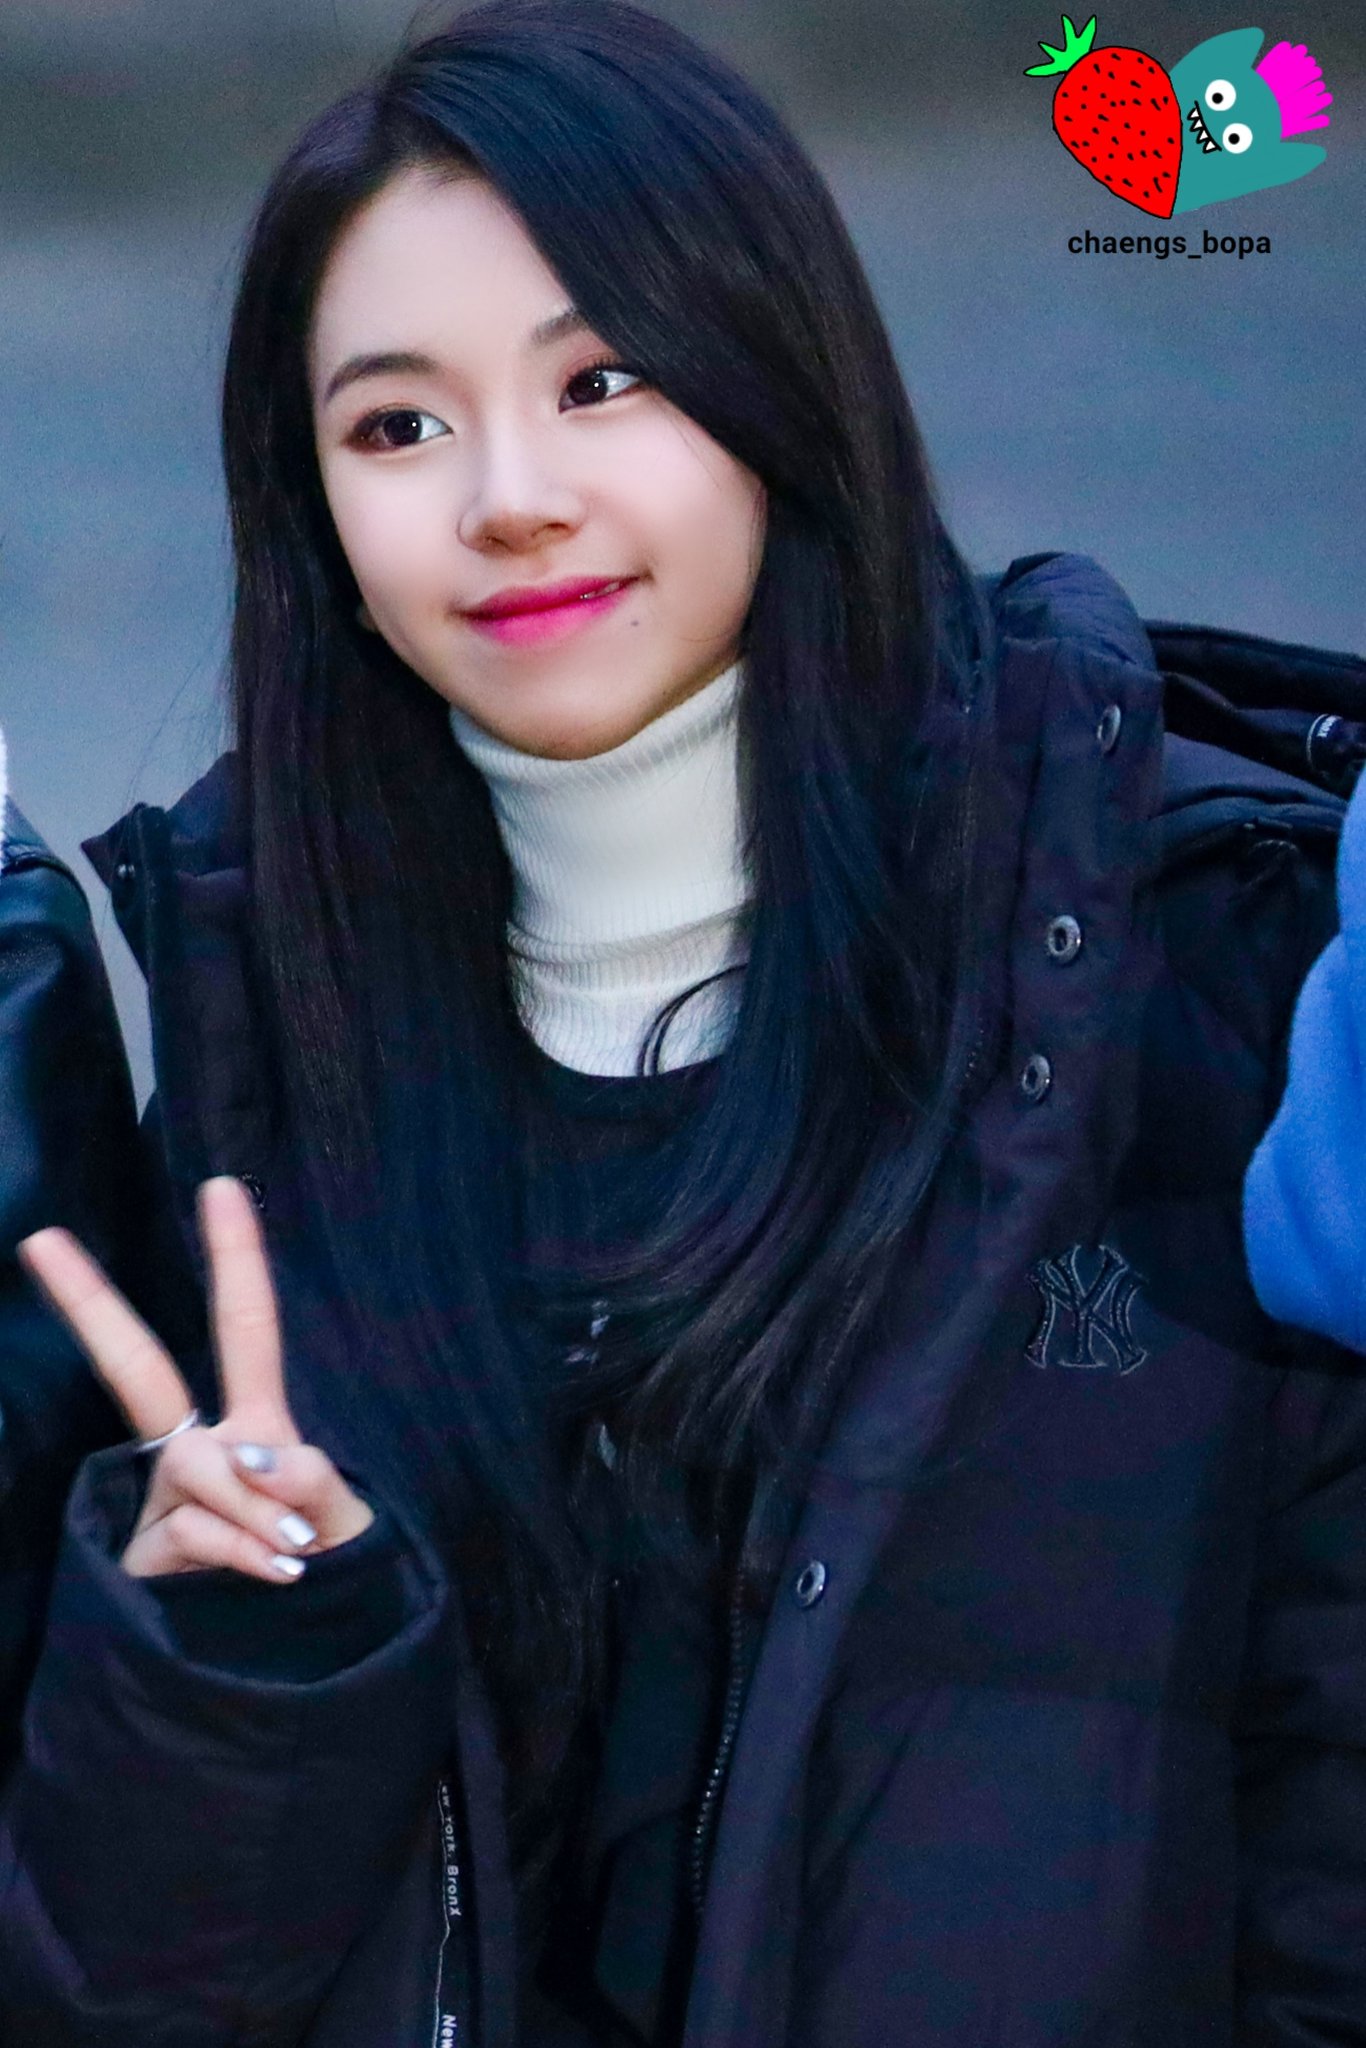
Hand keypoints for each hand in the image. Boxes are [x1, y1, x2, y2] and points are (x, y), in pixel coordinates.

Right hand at [16, 1175, 373, 1581]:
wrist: (298, 1661)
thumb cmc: (332, 1570)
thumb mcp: (349, 1522)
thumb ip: (316, 1484)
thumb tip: (257, 1456)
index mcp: (254, 1424)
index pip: (246, 1327)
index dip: (238, 1258)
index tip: (222, 1186)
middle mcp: (198, 1451)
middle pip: (138, 1369)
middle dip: (90, 1304)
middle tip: (41, 1237)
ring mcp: (162, 1503)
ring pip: (195, 1471)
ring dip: (256, 1510)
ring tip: (297, 1552)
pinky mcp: (141, 1557)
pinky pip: (191, 1531)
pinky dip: (241, 1549)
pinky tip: (275, 1574)